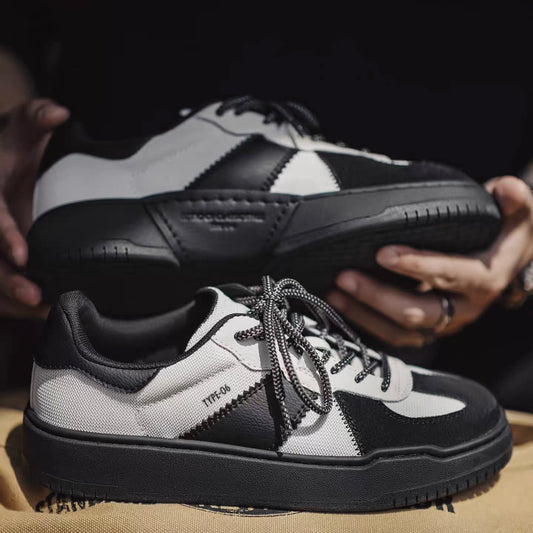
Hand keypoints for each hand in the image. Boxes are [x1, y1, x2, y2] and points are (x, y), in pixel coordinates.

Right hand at [0, 99, 68, 317]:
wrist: (2, 163)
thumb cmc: (10, 147)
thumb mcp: (19, 127)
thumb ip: (35, 116)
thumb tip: (59, 112)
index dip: (3, 234)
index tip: (22, 253)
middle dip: (6, 281)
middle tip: (36, 299)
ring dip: (11, 299)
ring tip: (47, 314)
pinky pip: (0, 282)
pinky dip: (15, 301)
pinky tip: (45, 313)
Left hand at [327, 176, 532, 346]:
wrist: (505, 262)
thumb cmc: (504, 234)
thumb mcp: (519, 215)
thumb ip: (515, 202)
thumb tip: (508, 189)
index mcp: (486, 279)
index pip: (450, 275)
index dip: (417, 265)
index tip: (383, 253)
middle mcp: (464, 307)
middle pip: (418, 311)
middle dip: (378, 296)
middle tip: (344, 277)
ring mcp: (444, 322)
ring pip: (402, 330)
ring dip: (365, 314)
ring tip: (333, 294)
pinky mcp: (426, 328)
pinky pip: (394, 335)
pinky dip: (365, 324)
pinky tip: (341, 306)